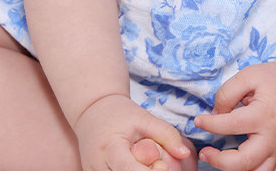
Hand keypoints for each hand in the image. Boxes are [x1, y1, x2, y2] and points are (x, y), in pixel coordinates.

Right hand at [75, 93, 193, 170]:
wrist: (91, 111)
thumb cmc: (119, 113)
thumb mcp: (143, 117)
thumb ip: (166, 134)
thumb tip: (184, 154)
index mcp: (110, 149)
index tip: (162, 165)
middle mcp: (98, 168)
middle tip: (157, 164)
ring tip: (144, 163)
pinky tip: (136, 165)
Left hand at [194, 61, 275, 170]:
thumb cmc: (274, 79)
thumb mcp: (249, 74)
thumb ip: (229, 92)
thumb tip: (215, 113)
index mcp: (263, 114)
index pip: (231, 124)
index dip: (210, 124)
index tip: (198, 121)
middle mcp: (272, 137)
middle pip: (244, 161)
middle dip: (220, 161)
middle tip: (204, 151)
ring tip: (219, 160)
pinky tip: (240, 167)